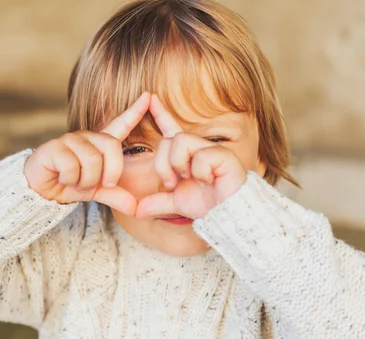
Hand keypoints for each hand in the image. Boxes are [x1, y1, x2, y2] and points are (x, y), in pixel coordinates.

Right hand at [24, 92, 150, 215]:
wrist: (39, 190)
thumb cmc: (68, 184)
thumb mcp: (96, 191)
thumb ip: (115, 196)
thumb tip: (135, 208)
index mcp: (99, 145)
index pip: (120, 125)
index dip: (135, 111)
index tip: (149, 95)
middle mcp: (86, 137)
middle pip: (111, 147)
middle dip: (110, 171)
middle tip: (101, 184)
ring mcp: (69, 140)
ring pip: (91, 161)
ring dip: (85, 181)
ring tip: (75, 183)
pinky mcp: (54, 147)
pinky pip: (72, 166)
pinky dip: (69, 180)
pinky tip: (61, 178)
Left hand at [135, 95, 246, 219]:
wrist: (227, 215)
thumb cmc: (207, 206)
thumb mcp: (175, 204)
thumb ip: (156, 203)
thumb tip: (136, 211)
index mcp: (186, 156)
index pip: (171, 130)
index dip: (160, 113)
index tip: (150, 97)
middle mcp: (198, 149)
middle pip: (168, 140)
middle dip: (163, 165)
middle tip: (172, 183)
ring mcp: (211, 150)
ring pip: (180, 141)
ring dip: (178, 164)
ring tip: (188, 178)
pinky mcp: (224, 155)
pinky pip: (200, 156)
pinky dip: (199, 172)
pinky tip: (209, 180)